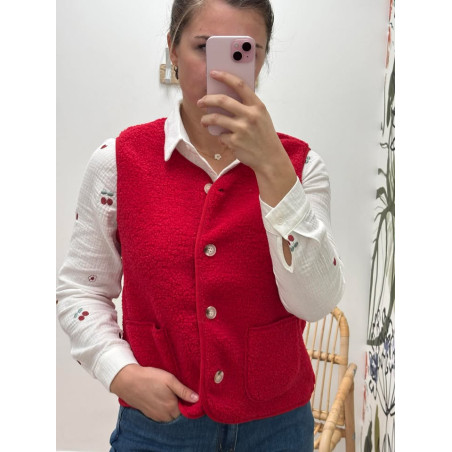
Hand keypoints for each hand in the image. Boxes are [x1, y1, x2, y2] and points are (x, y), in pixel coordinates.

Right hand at [110, 364, 198, 421]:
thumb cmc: (150, 378)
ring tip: (169, 395)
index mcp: (171, 407)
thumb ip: (184, 391)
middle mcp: (164, 415)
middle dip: (180, 406)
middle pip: (178, 415)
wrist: (128, 381)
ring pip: (170, 416)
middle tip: (177, 392)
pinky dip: (164, 410)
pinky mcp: (149, 415)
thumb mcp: (169, 380)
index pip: (187, 411)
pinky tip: (161, 399)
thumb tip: (197, 399)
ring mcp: (156, 416)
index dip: (188, 402)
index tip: (187, 394)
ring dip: (172, 408)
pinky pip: (161, 416)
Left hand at [197, 70, 296, 206]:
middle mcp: (250, 116)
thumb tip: (225, 97)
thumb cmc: (264, 136)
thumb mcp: (262, 117)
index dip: (225, 77)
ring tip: (204, 121)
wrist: (270, 159)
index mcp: (257, 106)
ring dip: (206, 119)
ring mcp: (242, 129)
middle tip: (200, 101)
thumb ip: (247, 106)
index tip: (213, 73)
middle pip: (222, 100)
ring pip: (216, 119)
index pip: (239, 85)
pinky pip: (220, 135)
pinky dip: (220, 136)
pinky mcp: (235, 142)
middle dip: (208, 99)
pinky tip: (223, 138)